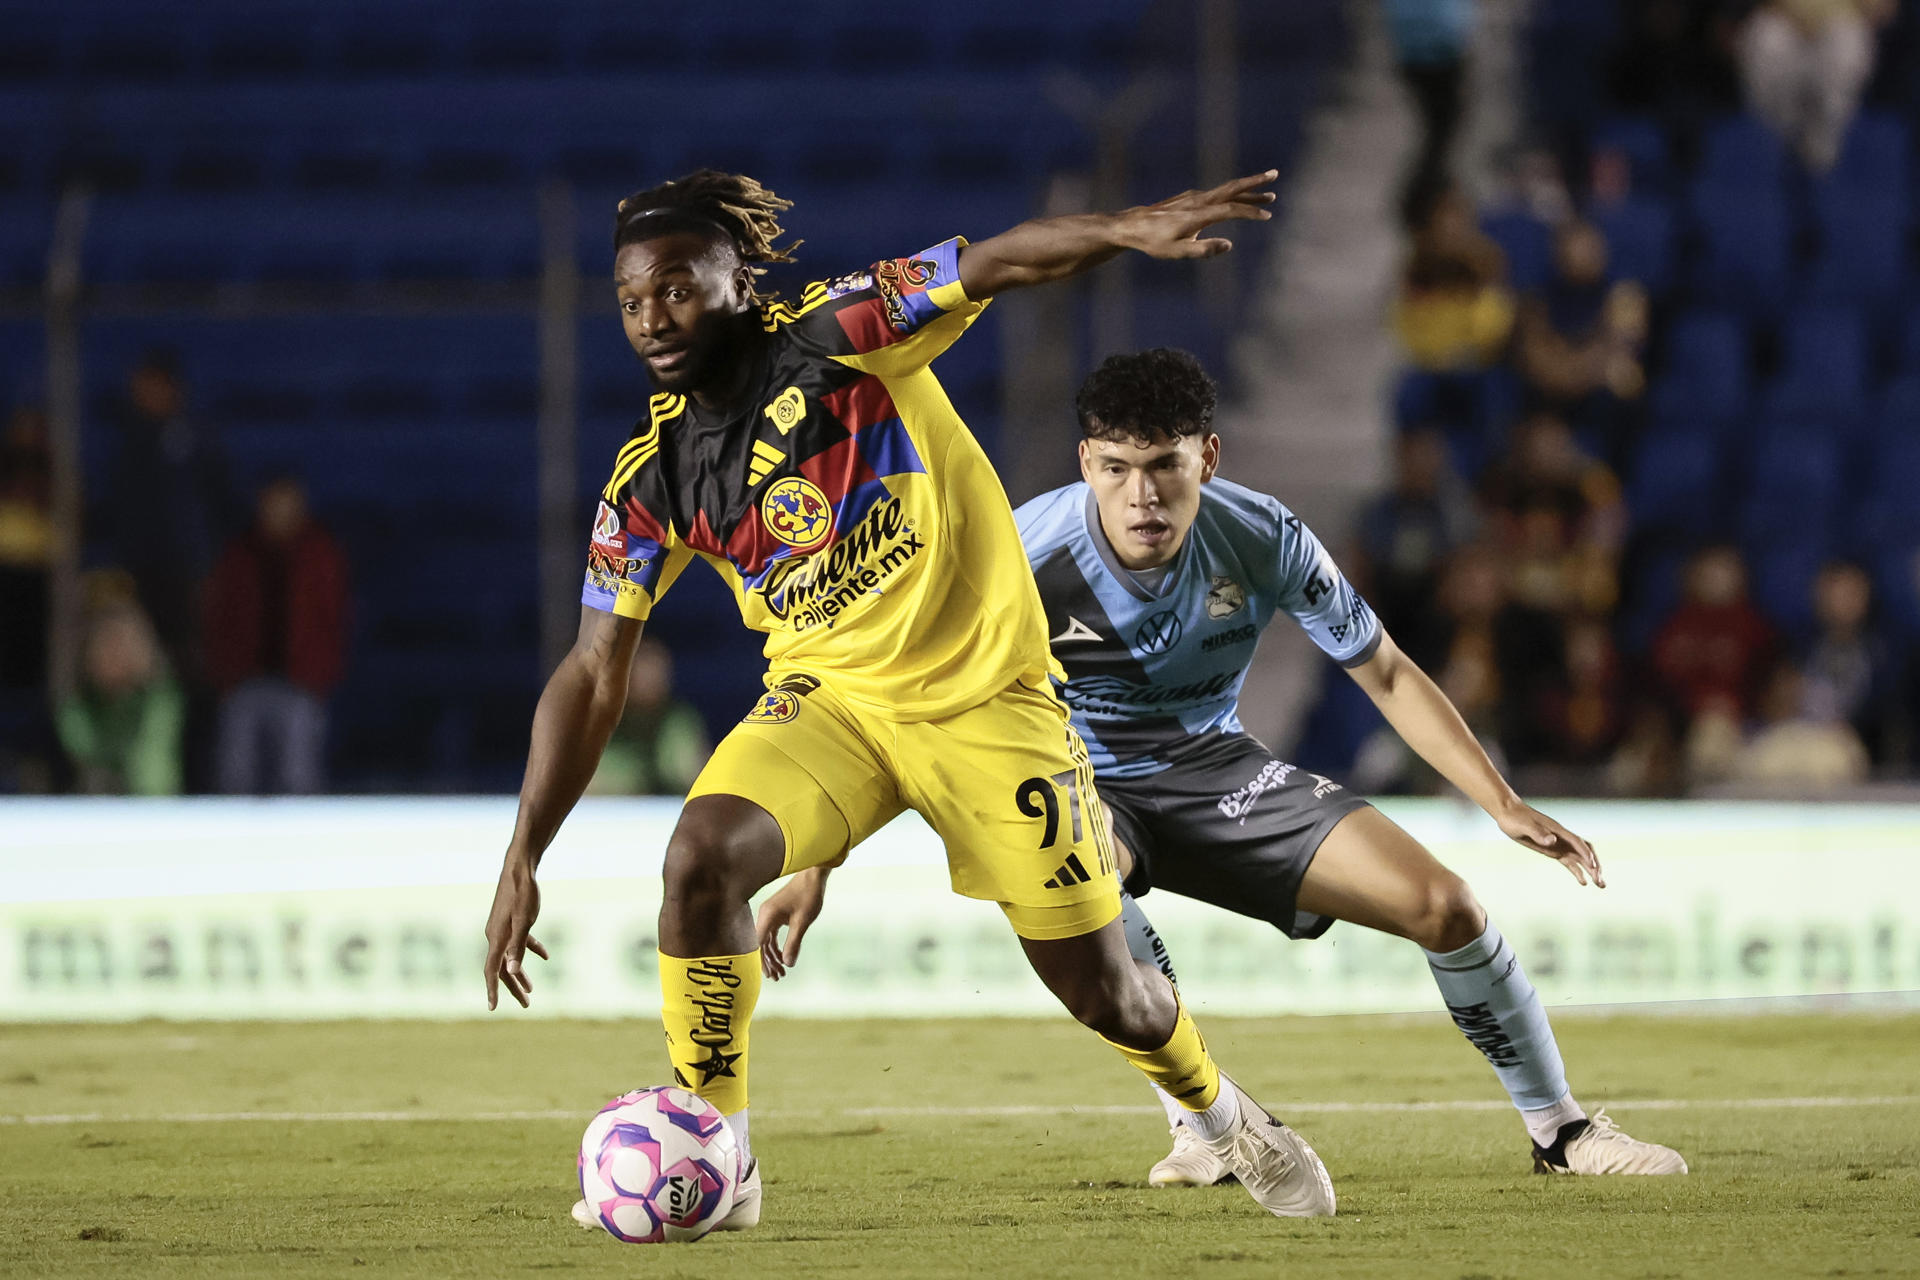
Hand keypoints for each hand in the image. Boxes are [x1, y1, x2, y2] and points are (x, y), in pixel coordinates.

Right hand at [483, 853, 549, 1008]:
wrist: (519, 868)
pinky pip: (517, 942)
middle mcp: (495, 936)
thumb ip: (519, 947)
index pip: (491, 971)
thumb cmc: (524, 893)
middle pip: (501, 968)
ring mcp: (501, 928)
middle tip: (526, 1005)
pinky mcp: (509, 921)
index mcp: (496, 938)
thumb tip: (512, 972)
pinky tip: (544, 956)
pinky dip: (529, 950)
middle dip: (513, 988)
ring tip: (531, 989)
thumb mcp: (525, 921)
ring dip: (519, 973)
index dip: (493, 990)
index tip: (493, 1008)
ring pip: (508, 957)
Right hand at [756, 867, 828, 980]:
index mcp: (767, 916)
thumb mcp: (802, 922)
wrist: (813, 876)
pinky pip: (772, 935)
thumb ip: (794, 943)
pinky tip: (783, 957)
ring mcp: (769, 915)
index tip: (770, 975)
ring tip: (782, 971)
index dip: (762, 961)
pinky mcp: (776, 914)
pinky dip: (777, 947)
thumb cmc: (808, 896)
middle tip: (778, 978)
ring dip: (774, 956)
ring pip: (767, 941)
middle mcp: (764, 915)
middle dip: (769, 962)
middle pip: (761, 945)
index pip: (758, 945)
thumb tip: (788, 964)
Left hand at [1124, 170, 1277, 259]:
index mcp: (1199, 214)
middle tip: (1275, 176)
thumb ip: (1204, 249)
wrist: (1131, 226)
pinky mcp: (1189, 199)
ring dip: (1247, 189)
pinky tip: (1238, 199)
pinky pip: (1217, 194)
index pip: (1231, 210)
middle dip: (1255, 182)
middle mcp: (1198, 201)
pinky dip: (1232, 194)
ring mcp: (1193, 198)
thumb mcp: (1178, 252)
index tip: (1268, 215)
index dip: (1251, 212)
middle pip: (1232, 188)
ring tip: (1267, 193)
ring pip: (1226, 190)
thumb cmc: (1154, 243)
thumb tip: (1229, 245)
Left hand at [1495, 801, 1605, 888]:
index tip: (1593, 867)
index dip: (1586, 854)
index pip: (1577, 843)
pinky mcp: (1553, 850)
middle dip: (1594, 866)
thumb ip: (1538, 833)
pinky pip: (1569, 862)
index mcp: (1558, 831)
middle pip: (1584, 852)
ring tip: (1601, 885)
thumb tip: (1553, 840)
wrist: (1508, 812)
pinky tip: (1583, 882)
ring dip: (1591, 871)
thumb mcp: (1524, 825)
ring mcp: (1558, 844)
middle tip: (1601, 883)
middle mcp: (1562, 838)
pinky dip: (1577, 871)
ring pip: (1580, 859)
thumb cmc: (1514, 817)